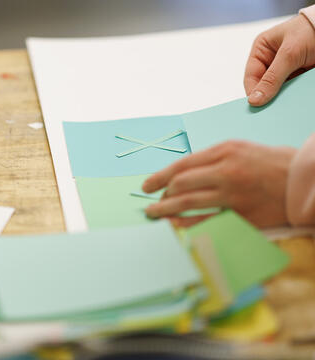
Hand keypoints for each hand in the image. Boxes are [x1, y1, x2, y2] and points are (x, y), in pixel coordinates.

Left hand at [142, 141, 295, 227]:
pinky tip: (175, 226)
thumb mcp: (238, 149)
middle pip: (180, 184)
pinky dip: (186, 225)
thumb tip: (182, 174)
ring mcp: (233, 195)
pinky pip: (206, 222)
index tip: (146, 185)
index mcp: (224, 151)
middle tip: (152, 203)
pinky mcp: (240, 215)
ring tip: (154, 214)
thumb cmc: (268, 162)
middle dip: (160, 194)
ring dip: (166, 210)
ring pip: (189, 203)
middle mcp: (226, 172)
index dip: (159, 176)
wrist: (301, 181)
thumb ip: (209, 159)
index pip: (181, 165)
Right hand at [245, 14, 314, 106]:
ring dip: (281, 96)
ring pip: (276, 90)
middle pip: (263, 86)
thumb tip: (254, 99)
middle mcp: (270, 61)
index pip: (251, 77)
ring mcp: (284, 70)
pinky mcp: (297, 76)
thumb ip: (271, 78)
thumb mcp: (289, 54)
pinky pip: (290, 90)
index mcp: (262, 50)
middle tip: (270, 108)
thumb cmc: (312, 29)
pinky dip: (293, 95)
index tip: (257, 105)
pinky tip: (294, 97)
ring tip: (286, 100)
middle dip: (268, 95)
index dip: (253, 92)